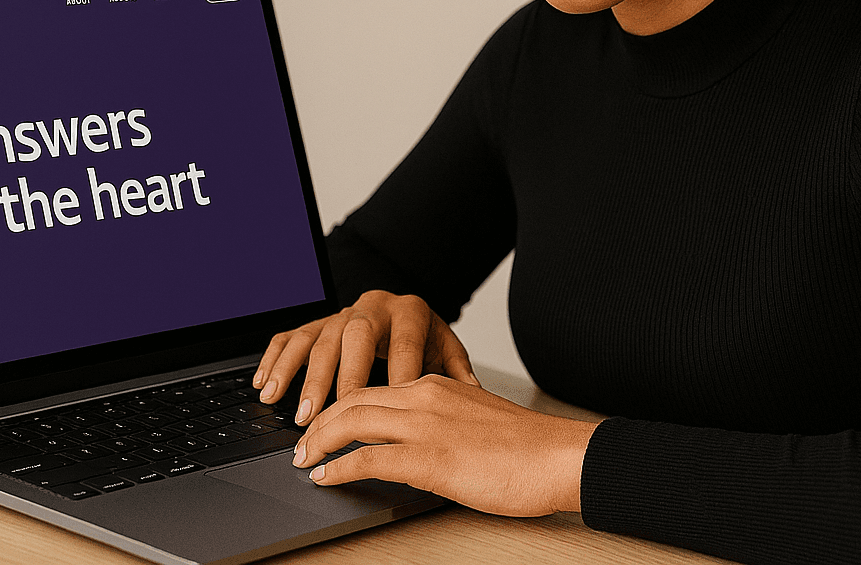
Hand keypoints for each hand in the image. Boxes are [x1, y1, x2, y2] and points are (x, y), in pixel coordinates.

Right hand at [252, 290, 477, 423]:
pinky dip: (276, 360)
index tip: (393, 416)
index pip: (403, 346)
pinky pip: (291, 336)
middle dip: (341, 378)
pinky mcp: (318, 322)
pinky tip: (266, 386)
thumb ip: (457, 370)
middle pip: (354, 338)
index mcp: (409, 312)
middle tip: (332, 414)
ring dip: (303, 377)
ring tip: (296, 412)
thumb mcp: (446, 348)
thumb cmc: (424, 338)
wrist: (404, 309)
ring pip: (318, 339)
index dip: (397, 379)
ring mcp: (341, 314)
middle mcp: (372, 308)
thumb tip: (472, 394)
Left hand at [290, 374, 599, 515]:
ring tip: (303, 458)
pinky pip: (367, 458)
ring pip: (352, 421)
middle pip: (352, 399)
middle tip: (301, 441)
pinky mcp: (428, 457)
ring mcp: (424, 424)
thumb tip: (421, 443)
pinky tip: (325, 477)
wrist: (559, 456)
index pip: (372, 387)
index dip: (341, 405)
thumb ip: (444, 421)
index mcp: (436, 383)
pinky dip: (338, 467)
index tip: (325, 421)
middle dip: (319, 420)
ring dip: (318, 441)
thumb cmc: (528, 447)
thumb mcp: (476, 418)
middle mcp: (424, 395)